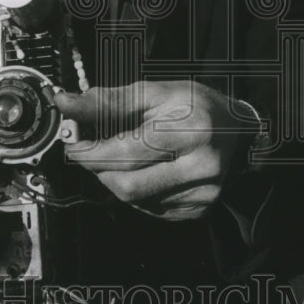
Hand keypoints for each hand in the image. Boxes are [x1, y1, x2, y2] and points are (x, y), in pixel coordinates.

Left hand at [54, 81, 261, 220]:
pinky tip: (145, 171)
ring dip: (114, 179)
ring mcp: (202, 194)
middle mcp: (201, 166)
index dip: (90, 151)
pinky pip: (149, 209)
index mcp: (192, 129)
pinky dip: (136, 191)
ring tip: (121, 157)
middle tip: (91, 151)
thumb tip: (65, 102)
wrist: (237, 131)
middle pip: (126, 184)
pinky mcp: (199, 210)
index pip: (126, 152)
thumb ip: (107, 101)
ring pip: (134, 200)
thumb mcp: (153, 92)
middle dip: (98, 168)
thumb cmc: (194, 106)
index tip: (73, 143)